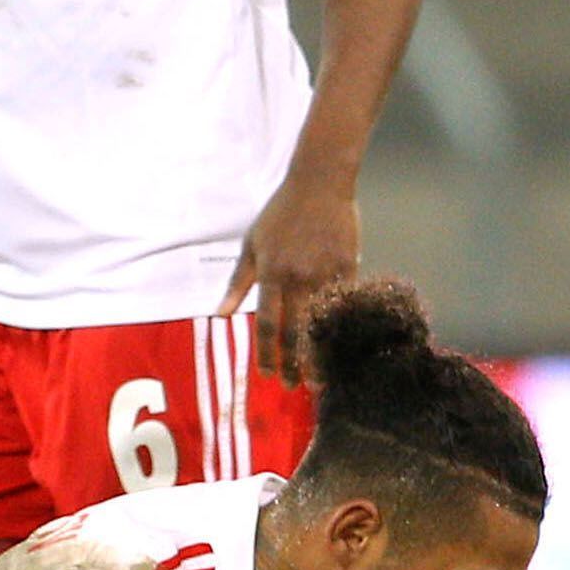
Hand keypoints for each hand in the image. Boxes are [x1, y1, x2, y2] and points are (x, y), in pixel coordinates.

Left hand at [223, 168, 359, 384]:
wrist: (319, 183)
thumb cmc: (280, 213)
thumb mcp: (251, 244)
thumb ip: (238, 283)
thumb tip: (221, 314)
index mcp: (271, 272)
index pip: (268, 324)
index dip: (268, 353)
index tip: (268, 375)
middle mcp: (298, 277)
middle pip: (296, 331)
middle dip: (293, 363)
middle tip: (292, 386)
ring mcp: (325, 272)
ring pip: (321, 323)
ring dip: (318, 354)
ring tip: (317, 378)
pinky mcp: (348, 266)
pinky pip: (343, 303)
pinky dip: (340, 327)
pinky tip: (338, 345)